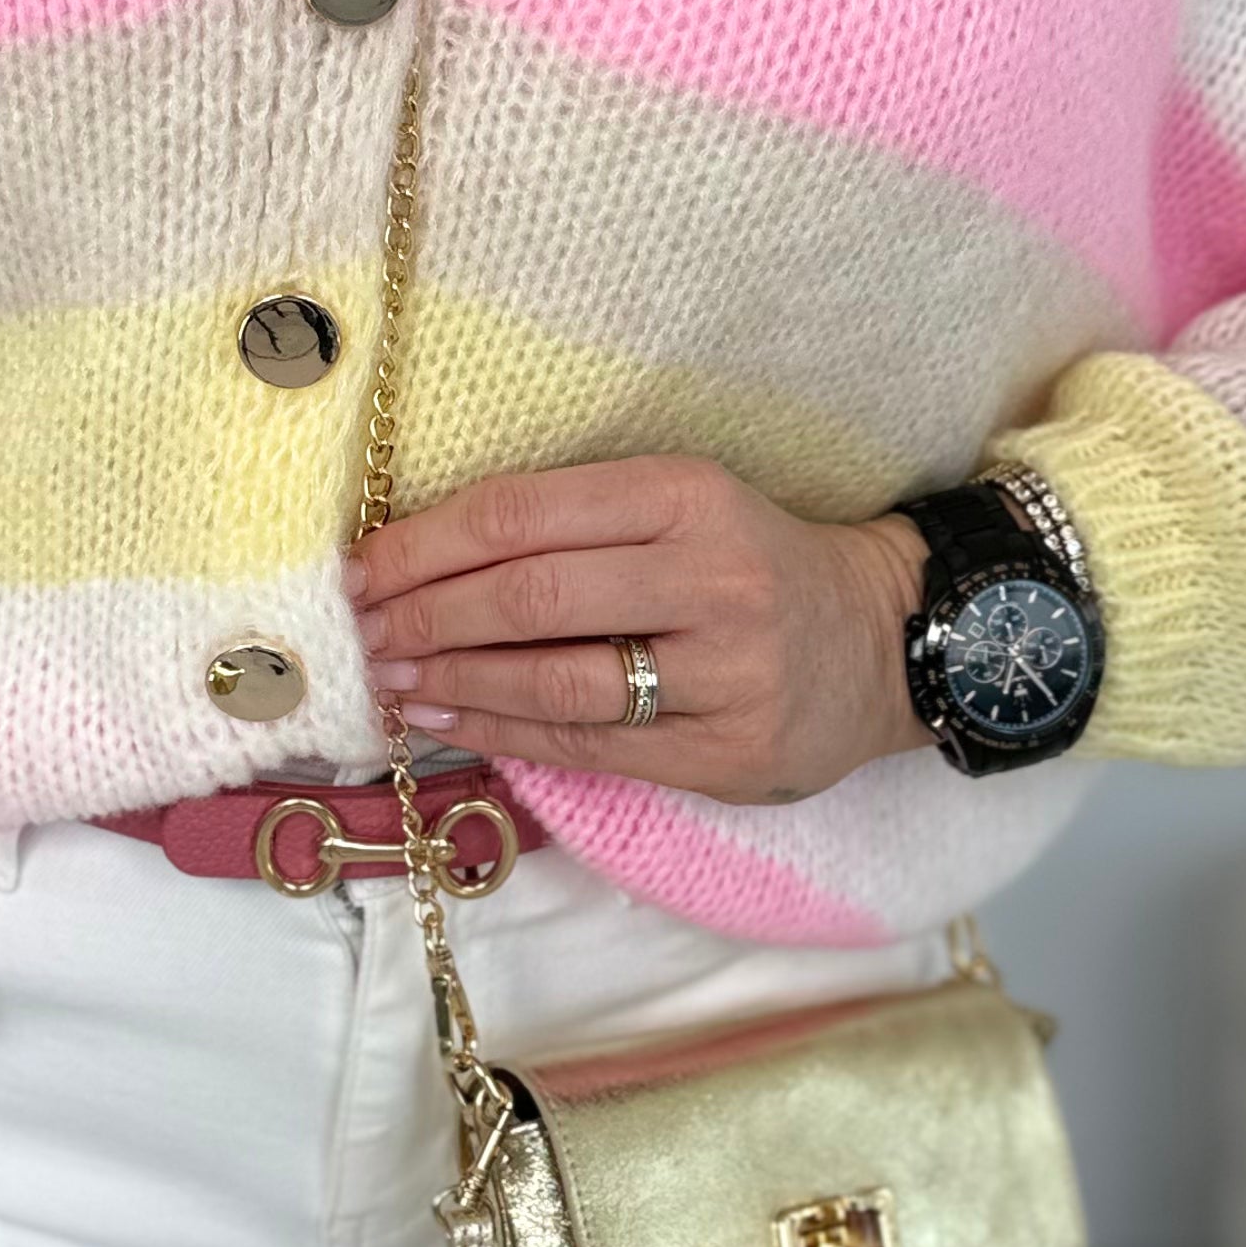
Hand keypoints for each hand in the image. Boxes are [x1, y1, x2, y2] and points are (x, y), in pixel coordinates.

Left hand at [350, 456, 926, 804]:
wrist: (881, 640)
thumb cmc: (750, 564)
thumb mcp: (682, 507)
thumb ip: (574, 523)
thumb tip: (422, 557)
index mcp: (687, 495)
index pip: (524, 513)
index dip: (426, 543)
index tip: (364, 565)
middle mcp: (711, 577)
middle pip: (529, 596)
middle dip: (425, 614)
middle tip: (365, 629)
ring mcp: (724, 671)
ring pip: (554, 679)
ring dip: (453, 679)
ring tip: (391, 677)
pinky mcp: (725, 750)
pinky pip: (587, 742)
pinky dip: (501, 730)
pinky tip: (447, 716)